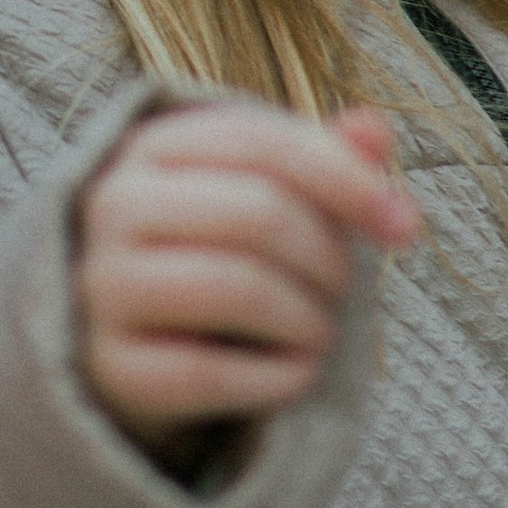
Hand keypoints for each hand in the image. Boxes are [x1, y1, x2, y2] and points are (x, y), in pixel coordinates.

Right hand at [75, 100, 420, 463]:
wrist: (133, 344)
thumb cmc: (215, 254)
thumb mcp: (264, 193)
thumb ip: (321, 158)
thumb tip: (375, 131)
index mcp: (152, 145)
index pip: (262, 141)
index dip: (346, 180)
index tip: (403, 226)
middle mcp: (115, 205)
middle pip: (257, 214)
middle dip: (328, 258)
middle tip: (345, 290)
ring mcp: (103, 286)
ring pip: (237, 288)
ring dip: (310, 318)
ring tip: (323, 331)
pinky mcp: (112, 366)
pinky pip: (212, 372)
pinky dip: (280, 376)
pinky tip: (298, 372)